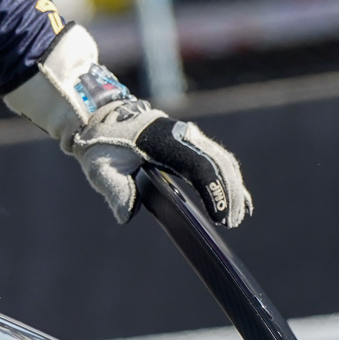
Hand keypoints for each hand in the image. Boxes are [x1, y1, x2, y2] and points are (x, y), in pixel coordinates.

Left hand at [72, 98, 252, 227]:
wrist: (102, 117)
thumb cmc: (101, 144)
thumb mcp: (101, 168)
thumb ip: (115, 191)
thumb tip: (126, 215)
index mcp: (163, 141)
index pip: (199, 166)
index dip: (214, 192)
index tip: (220, 218)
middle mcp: (182, 135)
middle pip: (218, 164)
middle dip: (230, 194)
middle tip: (231, 223)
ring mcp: (188, 136)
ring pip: (221, 160)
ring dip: (232, 187)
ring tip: (235, 217)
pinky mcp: (190, 141)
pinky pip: (216, 159)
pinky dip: (228, 178)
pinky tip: (237, 198)